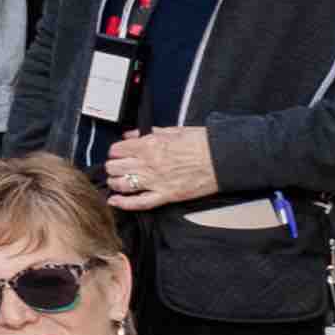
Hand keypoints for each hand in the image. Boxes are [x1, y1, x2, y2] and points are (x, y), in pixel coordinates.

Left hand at [102, 127, 224, 209]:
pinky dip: (124, 203)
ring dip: (114, 183)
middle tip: (116, 167)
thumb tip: (130, 135)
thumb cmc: (202, 142)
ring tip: (115, 181)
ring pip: (121, 184)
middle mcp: (148, 164)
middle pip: (115, 167)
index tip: (118, 153)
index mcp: (149, 145)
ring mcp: (156, 181)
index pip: (117, 149)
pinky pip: (139, 202)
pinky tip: (114, 201)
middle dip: (112, 167)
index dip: (115, 151)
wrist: (222, 158)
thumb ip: (148, 132)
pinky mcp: (166, 196)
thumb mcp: (173, 130)